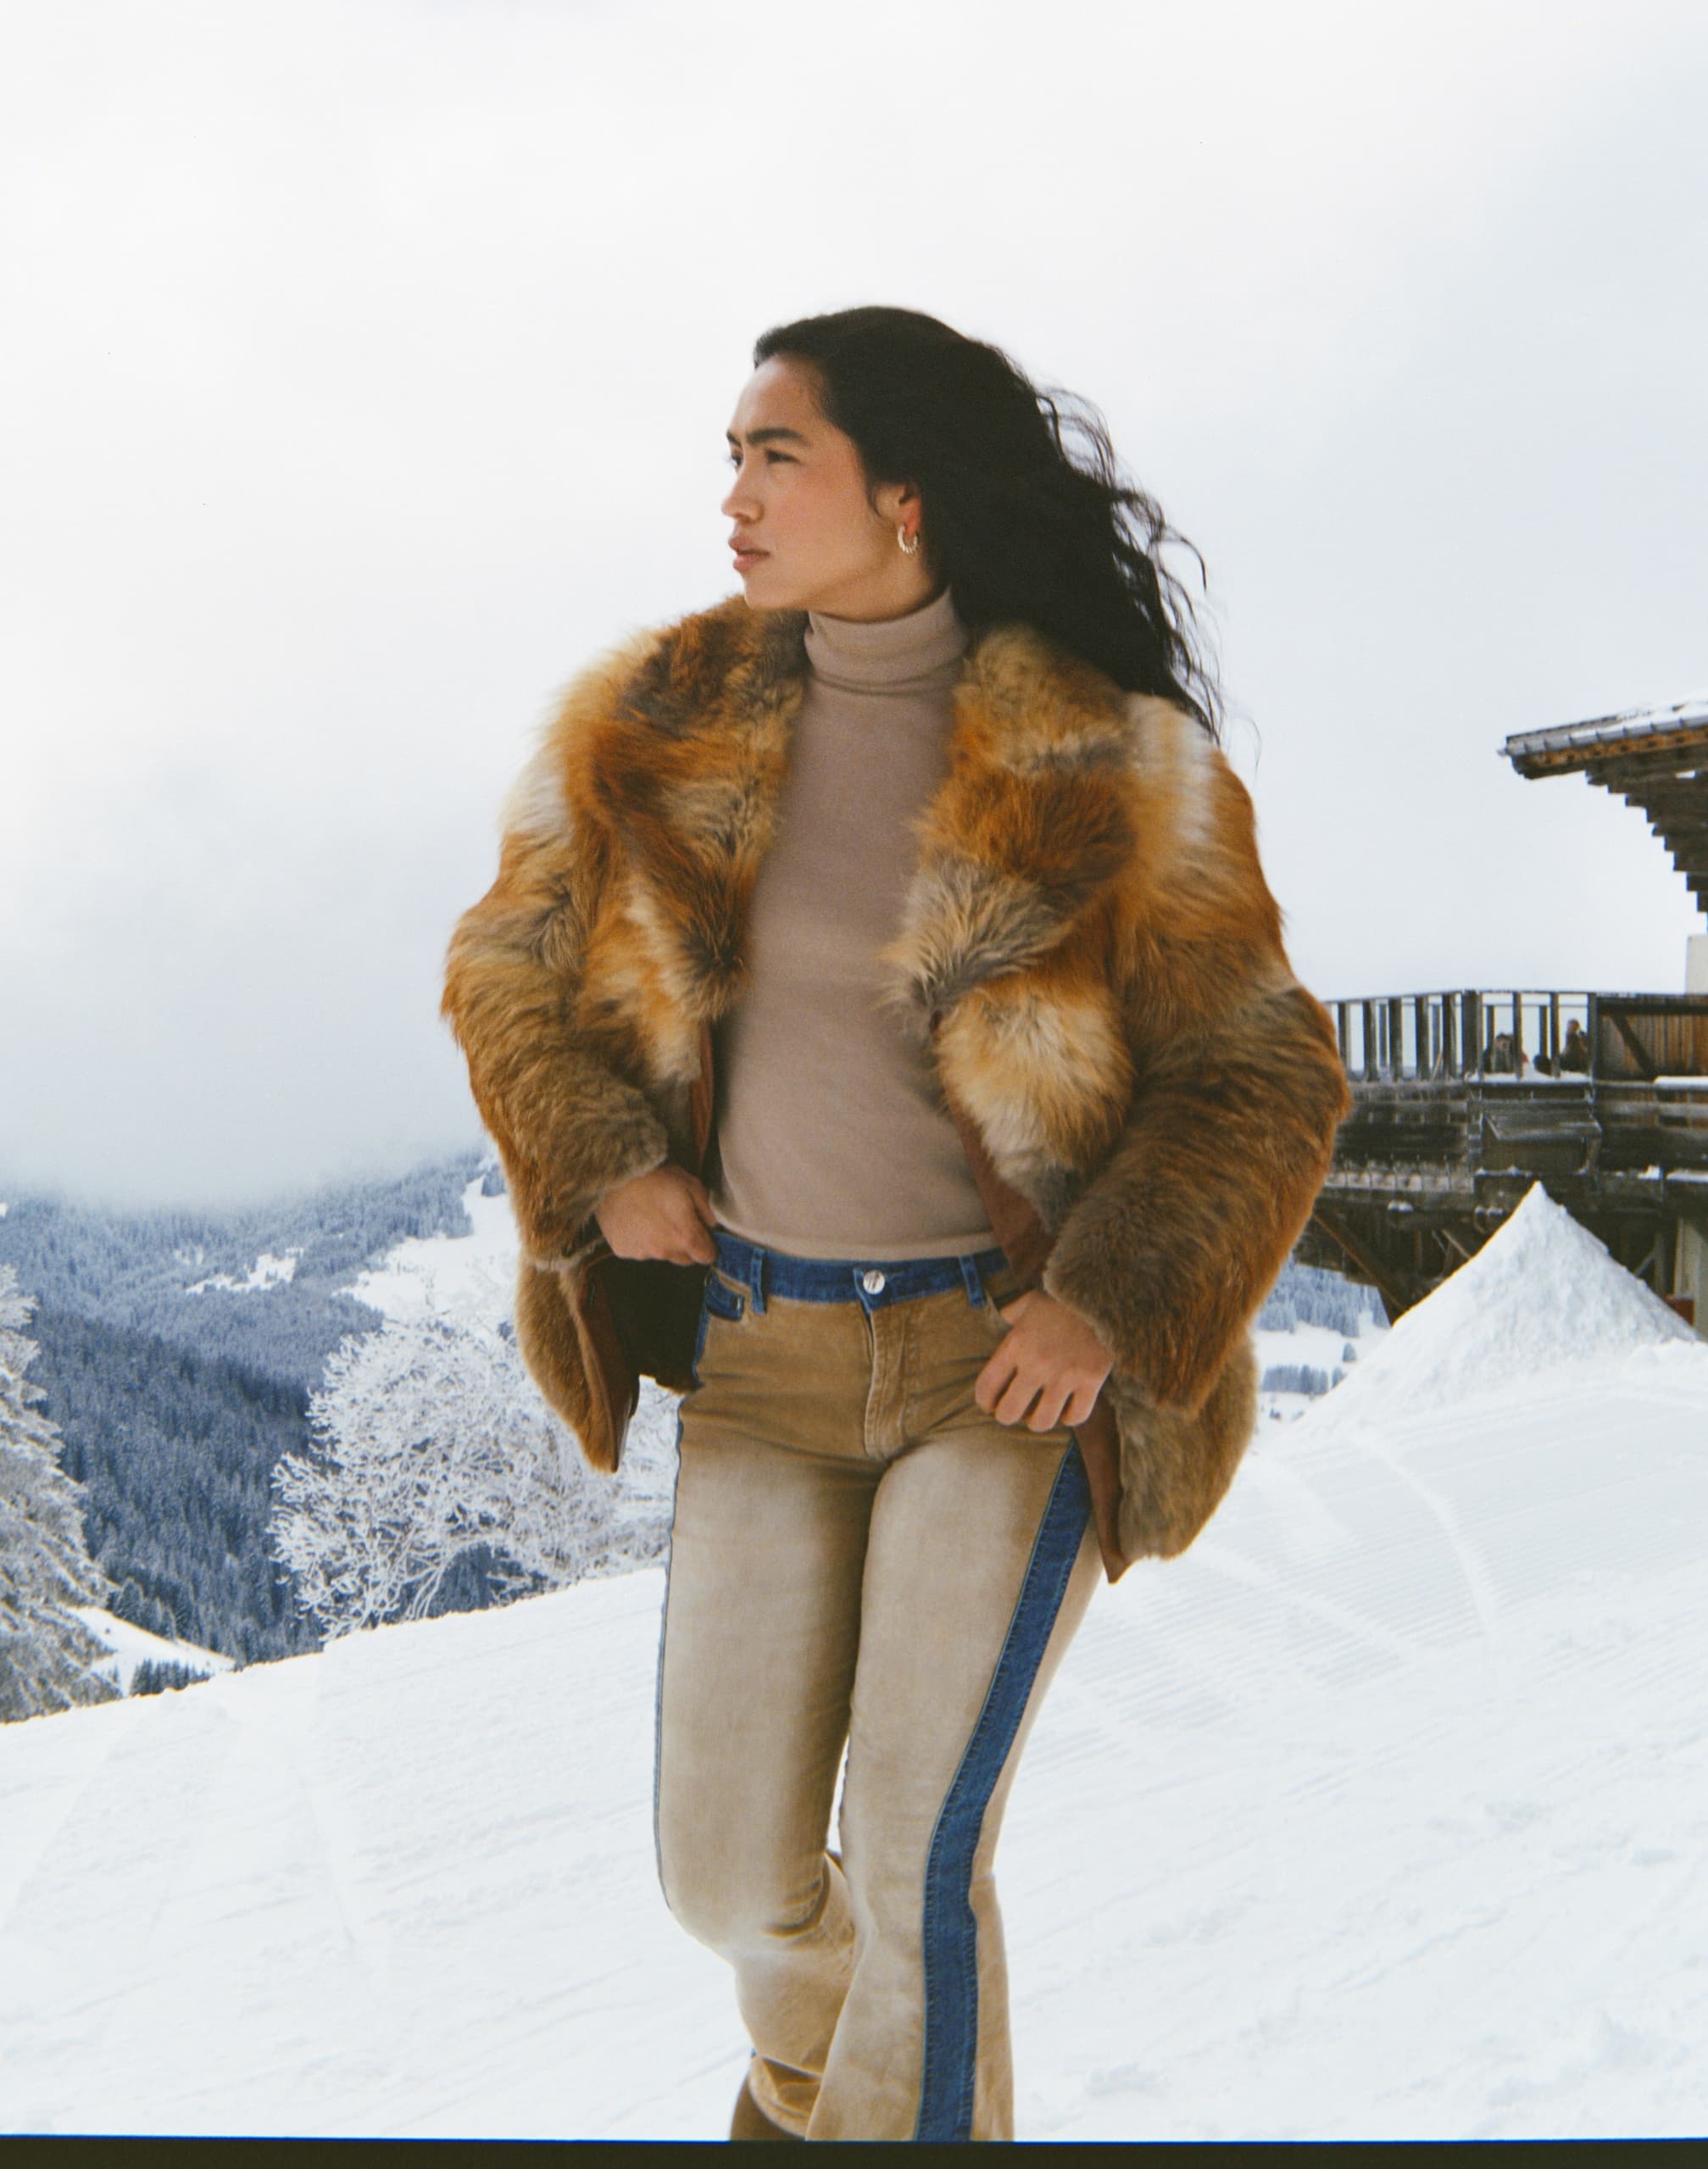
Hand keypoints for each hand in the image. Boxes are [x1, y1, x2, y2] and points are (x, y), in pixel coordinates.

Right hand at [593, 1163, 717, 1264]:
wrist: (615, 1175)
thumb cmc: (656, 1177)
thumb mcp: (692, 1186)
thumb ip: (708, 1211)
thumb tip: (712, 1227)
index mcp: (685, 1237)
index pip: (707, 1257)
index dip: (708, 1244)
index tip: (702, 1233)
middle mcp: (664, 1251)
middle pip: (685, 1259)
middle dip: (685, 1245)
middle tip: (676, 1221)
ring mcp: (642, 1253)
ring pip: (661, 1255)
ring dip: (662, 1243)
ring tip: (653, 1217)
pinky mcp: (623, 1250)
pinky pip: (639, 1251)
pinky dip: (641, 1240)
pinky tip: (637, 1220)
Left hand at [975, 1288, 1112, 1431]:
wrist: (1102, 1295)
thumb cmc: (1062, 1300)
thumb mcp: (1029, 1301)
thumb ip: (1011, 1313)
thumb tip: (1003, 1318)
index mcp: (1015, 1346)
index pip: (986, 1387)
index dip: (984, 1401)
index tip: (989, 1405)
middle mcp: (1036, 1365)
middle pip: (1009, 1412)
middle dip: (1007, 1416)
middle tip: (1012, 1412)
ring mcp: (1064, 1376)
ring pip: (1042, 1422)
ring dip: (1036, 1422)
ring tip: (1038, 1415)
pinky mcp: (1091, 1382)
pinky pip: (1076, 1417)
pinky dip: (1069, 1418)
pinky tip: (1065, 1411)